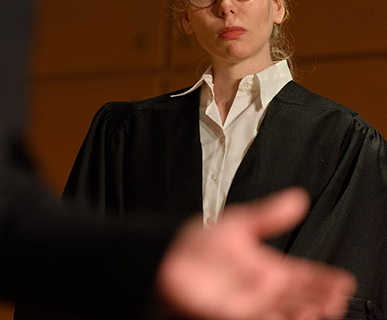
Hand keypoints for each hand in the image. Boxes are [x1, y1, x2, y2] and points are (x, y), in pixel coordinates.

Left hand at [157, 188, 355, 319]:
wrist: (163, 258)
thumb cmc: (195, 244)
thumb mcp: (238, 224)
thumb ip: (269, 215)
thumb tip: (297, 198)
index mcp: (265, 267)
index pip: (302, 274)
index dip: (323, 279)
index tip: (341, 281)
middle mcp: (260, 288)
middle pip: (298, 296)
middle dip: (320, 298)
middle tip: (336, 298)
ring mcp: (248, 304)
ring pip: (285, 312)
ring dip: (303, 312)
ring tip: (321, 310)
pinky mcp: (231, 315)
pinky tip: (292, 318)